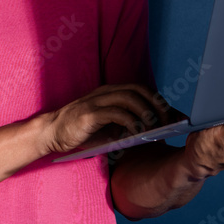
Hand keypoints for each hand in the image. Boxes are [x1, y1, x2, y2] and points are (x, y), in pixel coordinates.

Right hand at [41, 83, 171, 154]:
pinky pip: (116, 113)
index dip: (158, 101)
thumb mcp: (109, 126)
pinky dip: (130, 122)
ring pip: (130, 98)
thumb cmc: (82, 131)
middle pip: (139, 90)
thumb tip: (154, 131)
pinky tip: (137, 133)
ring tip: (154, 128)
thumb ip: (128, 124)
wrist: (51, 132)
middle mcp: (106, 92)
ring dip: (146, 113)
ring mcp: (97, 101)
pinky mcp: (89, 114)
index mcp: (111, 92)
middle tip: (167, 122)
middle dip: (157, 105)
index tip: (172, 116)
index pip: (142, 89)